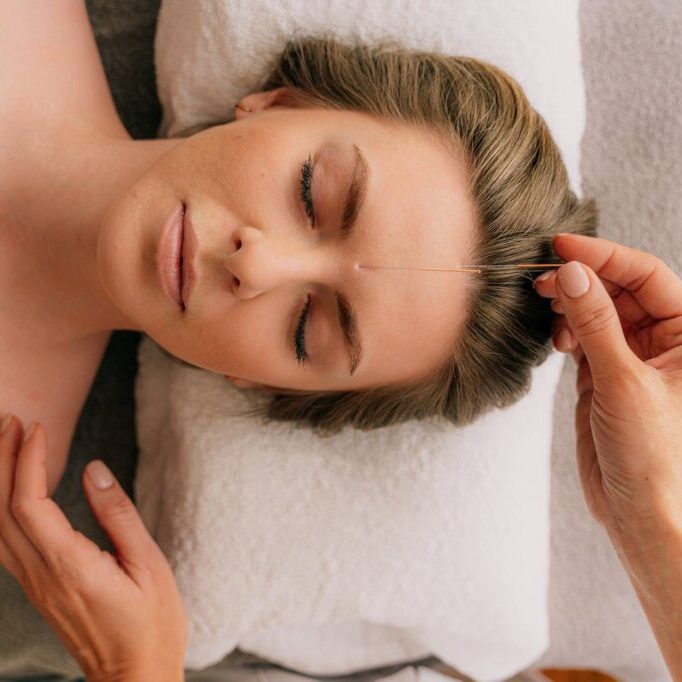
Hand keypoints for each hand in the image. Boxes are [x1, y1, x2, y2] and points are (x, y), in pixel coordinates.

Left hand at [0, 416, 187, 680]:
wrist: (135, 677)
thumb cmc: (151, 623)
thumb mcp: (148, 564)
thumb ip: (118, 514)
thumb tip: (94, 469)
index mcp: (69, 565)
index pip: (30, 504)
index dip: (28, 461)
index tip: (38, 427)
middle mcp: (41, 575)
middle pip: (2, 511)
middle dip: (3, 461)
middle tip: (11, 421)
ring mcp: (35, 585)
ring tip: (8, 444)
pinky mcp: (39, 590)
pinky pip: (6, 542)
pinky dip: (3, 507)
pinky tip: (13, 490)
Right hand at [533, 233, 681, 539]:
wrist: (638, 510)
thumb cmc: (654, 454)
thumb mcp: (622, 381)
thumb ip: (596, 324)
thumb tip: (572, 274)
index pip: (648, 276)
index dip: (605, 256)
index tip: (564, 247)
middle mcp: (663, 341)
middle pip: (619, 289)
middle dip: (582, 280)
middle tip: (545, 279)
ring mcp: (630, 357)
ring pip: (597, 310)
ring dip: (570, 304)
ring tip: (547, 306)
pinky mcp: (603, 375)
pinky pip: (582, 335)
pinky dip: (564, 329)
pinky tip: (555, 336)